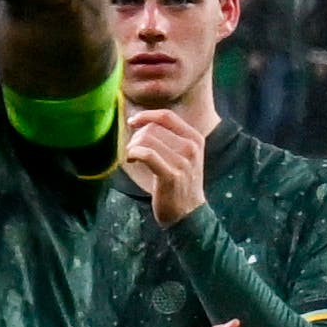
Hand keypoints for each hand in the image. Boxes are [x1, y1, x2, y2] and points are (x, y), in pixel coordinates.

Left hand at [118, 104, 210, 223]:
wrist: (187, 211)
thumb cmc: (178, 180)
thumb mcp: (181, 153)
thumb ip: (168, 135)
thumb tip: (141, 119)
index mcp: (195, 138)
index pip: (166, 116)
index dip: (145, 115)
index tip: (132, 122)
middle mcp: (191, 147)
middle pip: (151, 128)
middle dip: (136, 137)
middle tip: (133, 150)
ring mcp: (183, 161)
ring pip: (146, 139)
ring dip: (132, 146)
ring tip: (132, 157)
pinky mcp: (171, 175)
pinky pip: (146, 154)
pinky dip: (133, 153)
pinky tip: (131, 160)